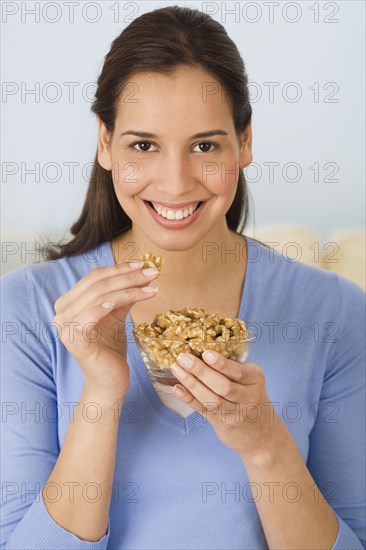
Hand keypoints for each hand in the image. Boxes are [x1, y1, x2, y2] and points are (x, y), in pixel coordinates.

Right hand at [53, 261, 158, 400]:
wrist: (109, 381)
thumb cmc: (110, 348)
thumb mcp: (116, 315)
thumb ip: (124, 294)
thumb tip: (144, 272)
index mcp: (68, 302)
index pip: (94, 277)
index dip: (119, 268)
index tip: (144, 264)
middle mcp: (61, 312)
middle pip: (98, 283)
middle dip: (128, 276)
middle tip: (153, 272)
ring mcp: (65, 326)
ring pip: (101, 296)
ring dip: (130, 288)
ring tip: (152, 286)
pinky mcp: (75, 339)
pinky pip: (94, 314)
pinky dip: (112, 303)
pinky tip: (133, 296)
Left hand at [171, 351, 277, 459]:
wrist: (261, 431)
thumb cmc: (250, 394)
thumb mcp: (250, 378)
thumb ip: (231, 367)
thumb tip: (200, 348)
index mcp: (255, 379)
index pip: (238, 371)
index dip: (221, 364)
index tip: (205, 353)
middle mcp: (248, 397)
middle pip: (224, 387)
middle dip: (201, 372)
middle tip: (183, 358)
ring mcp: (235, 413)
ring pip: (212, 400)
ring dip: (191, 384)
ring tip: (176, 369)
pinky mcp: (222, 424)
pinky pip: (203, 410)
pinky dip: (188, 399)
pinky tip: (177, 388)